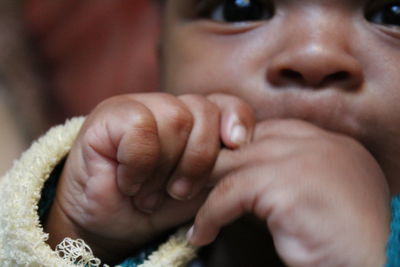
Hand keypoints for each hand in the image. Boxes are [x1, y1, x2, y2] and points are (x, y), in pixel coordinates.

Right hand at [44, 92, 254, 263]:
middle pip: (202, 111)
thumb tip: (246, 149)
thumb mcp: (198, 188)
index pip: (223, 102)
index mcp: (188, 119)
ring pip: (175, 119)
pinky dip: (139, 166)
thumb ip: (221, 165)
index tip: (237, 146)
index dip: (236, 119)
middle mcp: (163, 106)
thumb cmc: (153, 205)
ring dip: (165, 169)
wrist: (106, 225)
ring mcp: (134, 106)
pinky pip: (140, 128)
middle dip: (198, 160)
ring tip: (149, 192)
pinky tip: (127, 182)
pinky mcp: (107, 115)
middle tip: (178, 191)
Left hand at [189, 119, 389, 266]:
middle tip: (181, 184)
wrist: (376, 265)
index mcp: (327, 142)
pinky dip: (210, 215)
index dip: (231, 149)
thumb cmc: (341, 240)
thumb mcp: (313, 196)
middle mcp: (317, 142)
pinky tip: (202, 234)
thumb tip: (240, 176)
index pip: (264, 129)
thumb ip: (286, 176)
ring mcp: (304, 159)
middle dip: (209, 163)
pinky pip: (232, 193)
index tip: (205, 171)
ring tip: (181, 204)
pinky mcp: (289, 185)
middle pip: (244, 141)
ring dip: (201, 187)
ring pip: (232, 162)